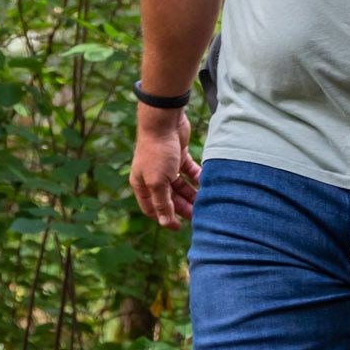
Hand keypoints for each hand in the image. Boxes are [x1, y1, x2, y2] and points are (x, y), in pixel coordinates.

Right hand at [129, 105, 200, 227]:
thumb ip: (162, 203)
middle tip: (199, 216)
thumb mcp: (158, 182)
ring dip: (192, 194)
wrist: (164, 121)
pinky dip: (197, 177)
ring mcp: (166, 166)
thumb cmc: (157, 152)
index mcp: (142, 184)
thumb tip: (165, 224)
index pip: (152, 209)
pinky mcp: (178, 155)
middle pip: (169, 199)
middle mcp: (152, 176)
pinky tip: (206, 183)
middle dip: (183, 208)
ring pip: (181, 186)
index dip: (165, 219)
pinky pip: (189, 171)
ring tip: (206, 202)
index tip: (180, 227)